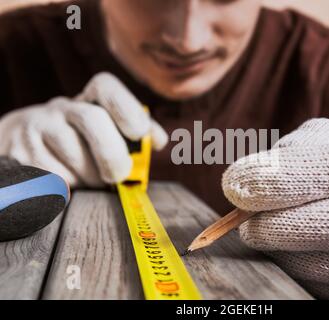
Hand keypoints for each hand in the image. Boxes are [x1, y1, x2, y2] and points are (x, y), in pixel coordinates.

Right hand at [0, 72, 167, 186]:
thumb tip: (159, 141)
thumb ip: (135, 135)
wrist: (24, 143)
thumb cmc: (81, 141)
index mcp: (88, 100)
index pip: (105, 86)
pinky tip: (71, 185)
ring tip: (93, 181)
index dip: (127, 108)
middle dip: (112, 153)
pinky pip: (52, 177)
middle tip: (118, 175)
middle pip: (92, 119)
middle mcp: (61, 108)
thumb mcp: (107, 131)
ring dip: (91, 177)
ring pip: (73, 156)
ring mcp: (36, 128)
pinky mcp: (20, 154)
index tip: (139, 133)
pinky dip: (69, 188)